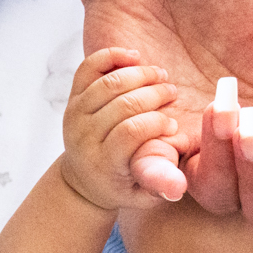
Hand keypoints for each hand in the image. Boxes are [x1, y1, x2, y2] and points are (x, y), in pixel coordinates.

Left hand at [56, 49, 185, 211]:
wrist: (85, 179)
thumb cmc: (122, 186)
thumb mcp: (143, 195)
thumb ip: (160, 185)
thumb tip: (178, 186)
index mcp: (103, 162)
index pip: (130, 132)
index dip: (157, 122)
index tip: (173, 124)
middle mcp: (84, 137)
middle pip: (122, 104)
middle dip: (154, 94)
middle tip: (173, 93)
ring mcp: (76, 114)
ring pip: (109, 83)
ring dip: (140, 74)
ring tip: (161, 76)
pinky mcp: (73, 97)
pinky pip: (89, 68)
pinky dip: (111, 56)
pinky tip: (135, 57)